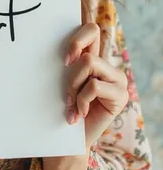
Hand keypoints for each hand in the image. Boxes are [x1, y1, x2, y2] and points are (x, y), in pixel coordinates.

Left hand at [65, 22, 128, 149]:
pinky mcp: (121, 95)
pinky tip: (80, 114)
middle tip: (67, 93)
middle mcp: (107, 66)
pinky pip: (94, 85)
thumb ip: (66, 62)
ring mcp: (117, 79)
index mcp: (93, 57)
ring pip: (89, 64)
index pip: (91, 30)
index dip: (77, 39)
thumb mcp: (61, 80)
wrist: (68, 139)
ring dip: (75, 88)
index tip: (64, 61)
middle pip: (87, 53)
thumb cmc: (61, 107)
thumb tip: (48, 40)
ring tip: (73, 106)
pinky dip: (82, 100)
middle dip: (72, 74)